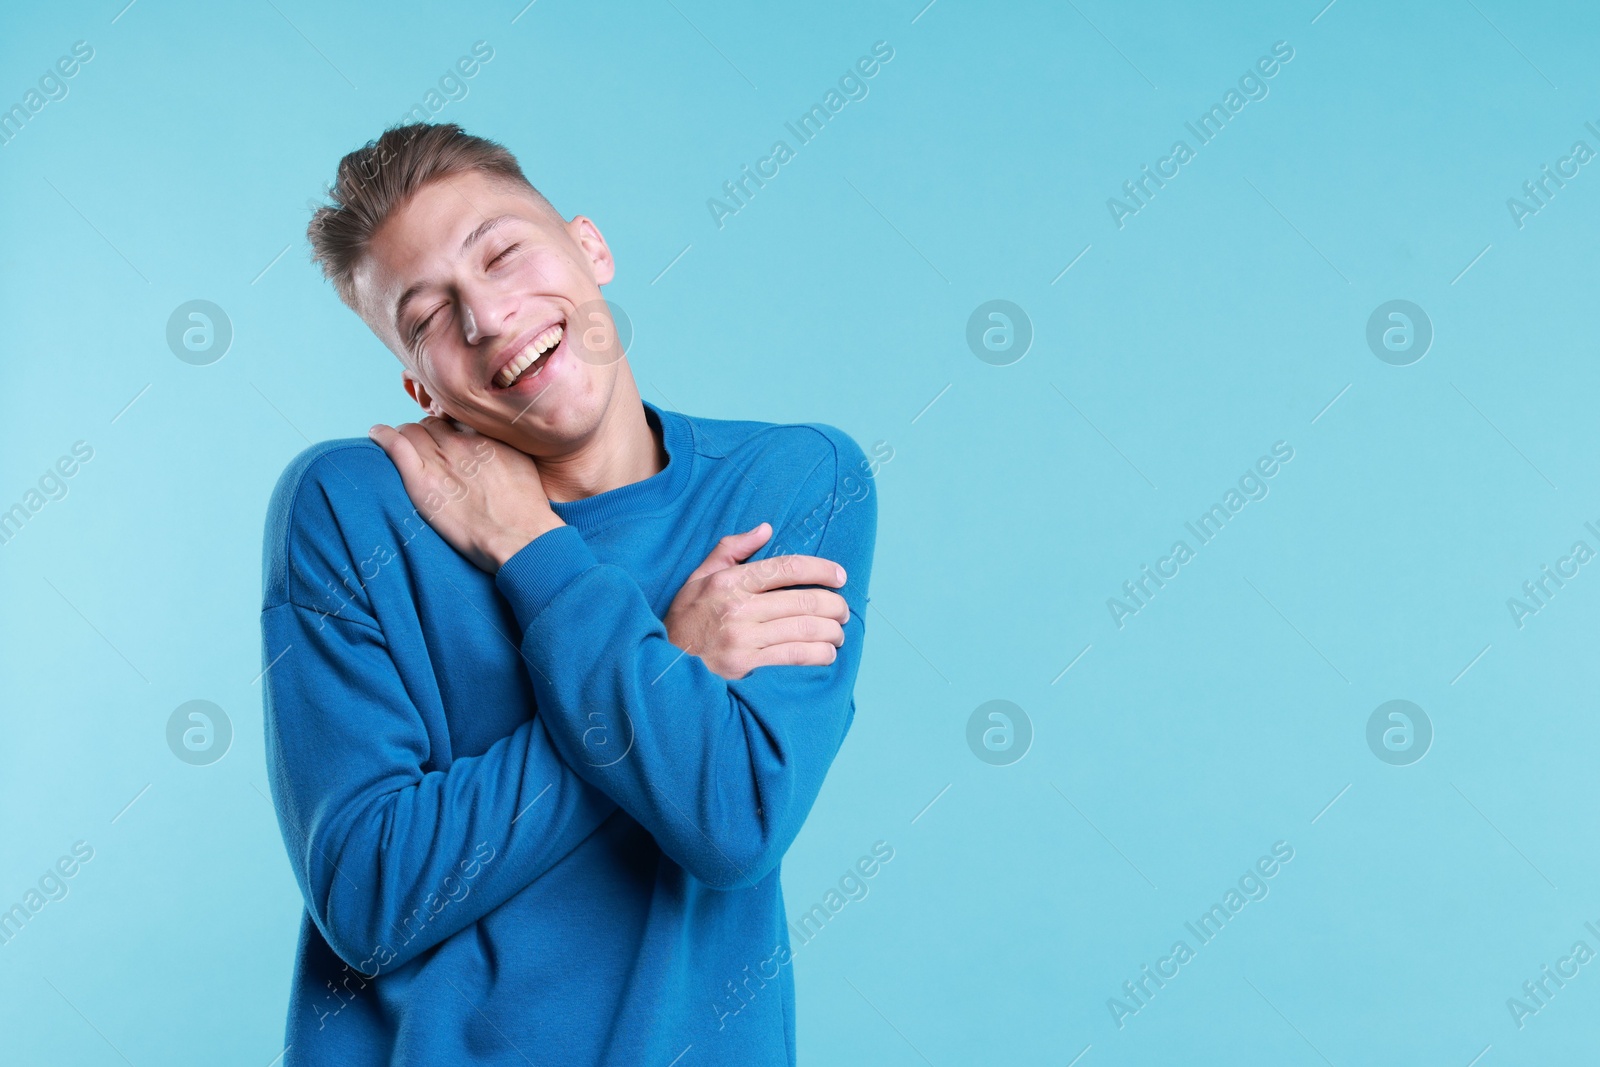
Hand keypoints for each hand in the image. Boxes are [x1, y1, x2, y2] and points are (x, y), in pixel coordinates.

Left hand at [368, 417, 564, 571]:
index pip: (456, 419)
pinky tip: (376, 434)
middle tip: (425, 450)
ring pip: (412, 431)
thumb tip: (496, 444)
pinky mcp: (422, 482)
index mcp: (487, 437)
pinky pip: (395, 445)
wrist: (520, 536)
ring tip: (402, 447)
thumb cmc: (527, 510)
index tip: (448, 438)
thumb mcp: (524, 465)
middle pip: (432, 424)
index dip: (449, 429)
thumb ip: (506, 448)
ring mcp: (440, 461)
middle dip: (427, 433)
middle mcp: (462, 443)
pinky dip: (382, 436)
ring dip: (406, 436)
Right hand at [664, 523, 850, 679]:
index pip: (786, 568)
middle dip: (834, 606)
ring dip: (832, 632)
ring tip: (838, 634)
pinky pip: (795, 656)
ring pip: (804, 629)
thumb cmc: (686, 619)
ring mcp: (743, 637)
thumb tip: (765, 529)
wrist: (663, 665)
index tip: (840, 576)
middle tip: (844, 611)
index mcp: (729, 581)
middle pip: (803, 601)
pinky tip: (826, 654)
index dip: (820, 570)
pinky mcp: (746, 665)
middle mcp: (738, 607)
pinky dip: (819, 655)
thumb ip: (731, 549)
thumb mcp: (699, 578)